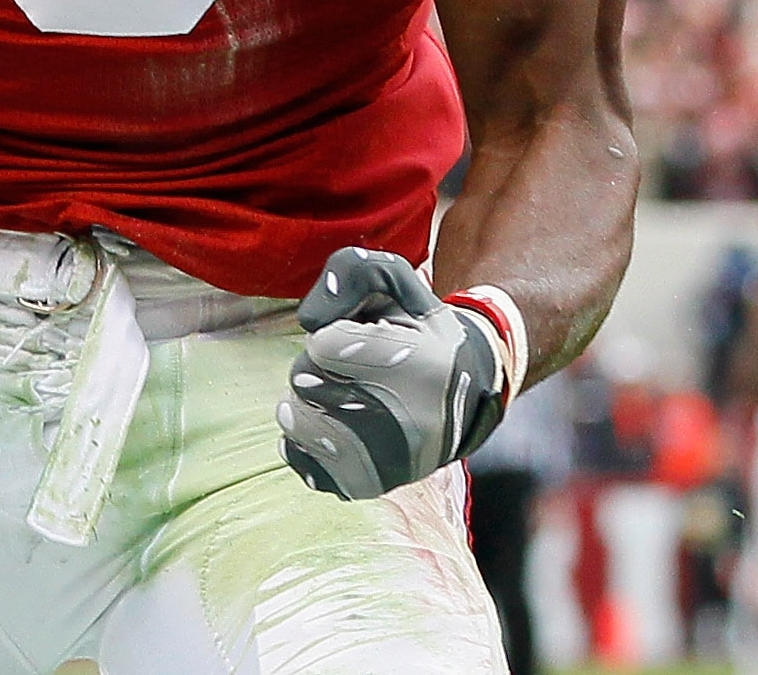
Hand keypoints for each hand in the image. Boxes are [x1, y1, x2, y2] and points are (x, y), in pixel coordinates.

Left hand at [276, 248, 507, 499]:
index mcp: (421, 365)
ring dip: (304, 398)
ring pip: (297, 421)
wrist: (460, 392)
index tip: (357, 338)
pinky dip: (302, 437)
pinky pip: (300, 459)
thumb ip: (349, 271)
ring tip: (335, 391)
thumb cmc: (417, 328)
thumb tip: (309, 321)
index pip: (325, 345)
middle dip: (317, 363)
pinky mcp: (365, 486)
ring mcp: (387, 462)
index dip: (331, 333)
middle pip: (306, 379)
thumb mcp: (395, 280)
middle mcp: (409, 423)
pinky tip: (329, 422)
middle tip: (350, 365)